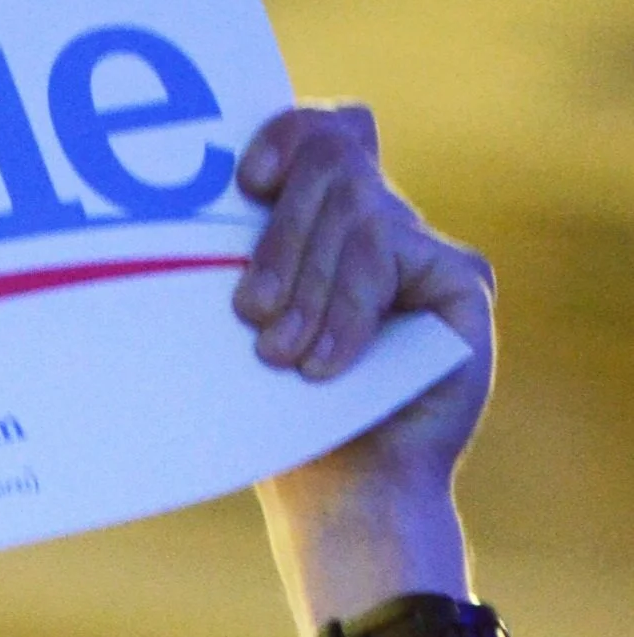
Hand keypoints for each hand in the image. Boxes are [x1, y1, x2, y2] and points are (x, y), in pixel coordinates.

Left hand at [238, 107, 493, 619]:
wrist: (339, 502)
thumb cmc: (273, 423)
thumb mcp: (238, 333)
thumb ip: (234, 262)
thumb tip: (175, 207)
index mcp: (321, 225)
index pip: (318, 134)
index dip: (287, 136)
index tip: (247, 179)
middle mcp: (376, 225)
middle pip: (335, 165)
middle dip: (283, 237)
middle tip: (252, 313)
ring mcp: (422, 250)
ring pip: (360, 216)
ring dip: (311, 289)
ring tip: (282, 356)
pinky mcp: (461, 282)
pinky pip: (395, 260)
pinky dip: (352, 313)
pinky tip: (326, 366)